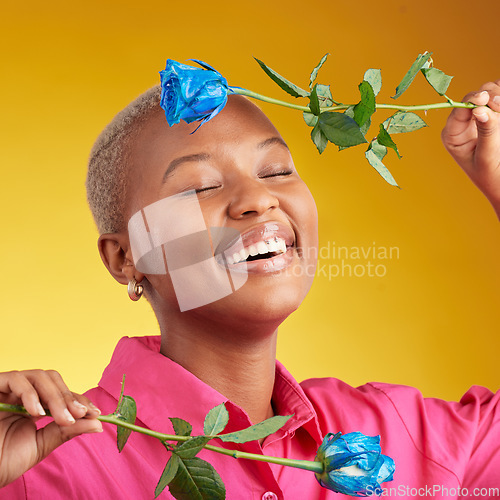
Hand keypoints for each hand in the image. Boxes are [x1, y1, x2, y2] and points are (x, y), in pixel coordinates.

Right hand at [0, 370, 101, 487]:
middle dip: (68, 397)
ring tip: (61, 417)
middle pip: (52, 379)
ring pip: (39, 376)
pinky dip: (30, 394)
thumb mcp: (40, 445)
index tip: (95, 413)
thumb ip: (66, 431)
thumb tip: (98, 423)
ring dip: (55, 396)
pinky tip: (36, 413)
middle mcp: (21, 393)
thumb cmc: (2, 461)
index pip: (61, 393)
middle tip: (79, 414)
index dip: (79, 400)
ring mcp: (7, 388)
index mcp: (33, 405)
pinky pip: (16, 378)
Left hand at [441, 81, 499, 218]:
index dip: (471, 100)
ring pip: (490, 93)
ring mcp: (481, 118)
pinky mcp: (496, 117)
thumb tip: (481, 110)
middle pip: (475, 97)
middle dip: (489, 96)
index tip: (483, 98)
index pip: (458, 110)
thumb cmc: (492, 176)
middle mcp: (464, 123)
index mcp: (453, 135)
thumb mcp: (487, 157)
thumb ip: (486, 133)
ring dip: (498, 95)